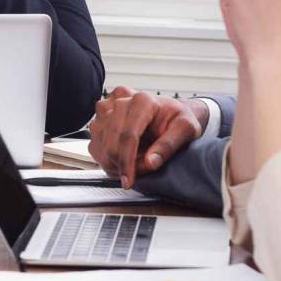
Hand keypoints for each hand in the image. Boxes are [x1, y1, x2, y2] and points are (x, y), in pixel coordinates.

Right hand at [88, 87, 207, 188]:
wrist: (169, 112)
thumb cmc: (177, 119)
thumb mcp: (186, 130)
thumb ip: (169, 145)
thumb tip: (151, 161)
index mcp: (142, 101)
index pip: (128, 135)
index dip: (127, 162)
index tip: (129, 180)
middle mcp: (121, 101)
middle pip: (111, 142)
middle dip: (122, 165)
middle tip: (136, 175)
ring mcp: (107, 109)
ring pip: (100, 145)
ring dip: (113, 163)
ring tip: (132, 164)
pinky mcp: (99, 118)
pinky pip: (94, 145)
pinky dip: (107, 158)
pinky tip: (122, 159)